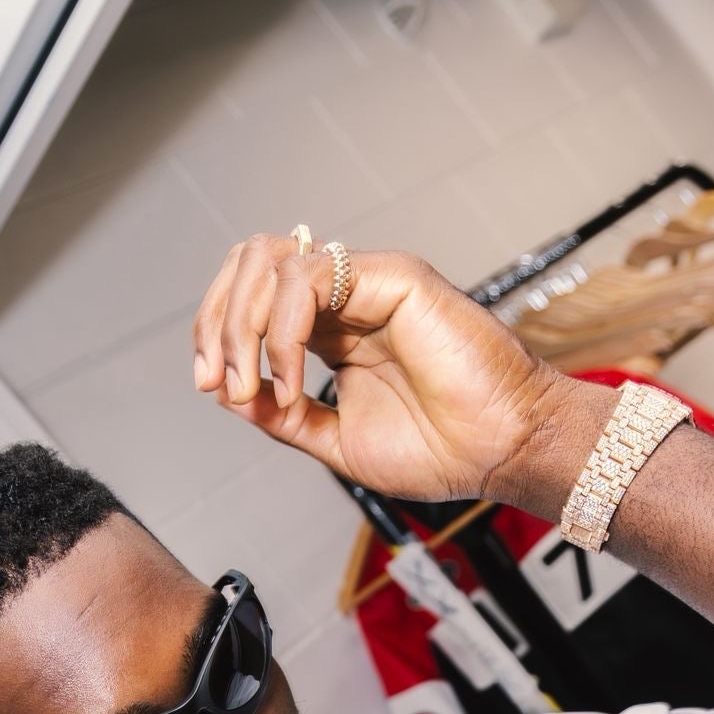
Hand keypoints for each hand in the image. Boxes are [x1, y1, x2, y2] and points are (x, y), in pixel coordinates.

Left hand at [193, 234, 567, 504]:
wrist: (501, 451)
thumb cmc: (440, 451)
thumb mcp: (336, 442)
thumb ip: (284, 416)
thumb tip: (229, 394)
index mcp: (332, 331)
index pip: (252, 298)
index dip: (217, 332)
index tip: (212, 386)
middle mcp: (346, 298)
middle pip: (251, 264)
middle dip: (217, 319)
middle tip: (217, 380)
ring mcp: (368, 282)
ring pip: (270, 261)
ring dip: (243, 327)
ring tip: (251, 386)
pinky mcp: (391, 277)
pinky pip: (309, 279)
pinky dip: (283, 334)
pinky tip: (295, 383)